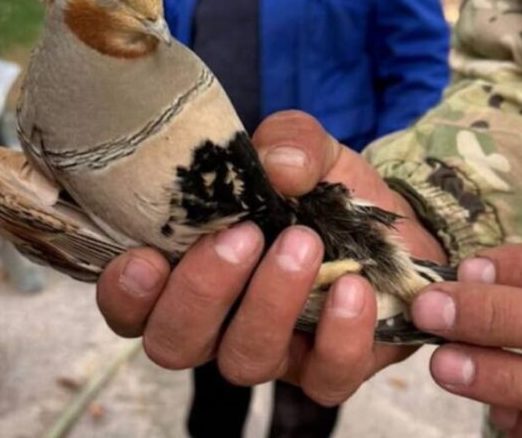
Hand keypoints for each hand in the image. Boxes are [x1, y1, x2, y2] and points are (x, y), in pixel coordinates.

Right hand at [95, 111, 445, 404]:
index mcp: (187, 270)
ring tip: (305, 243)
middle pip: (174, 343)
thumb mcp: (305, 150)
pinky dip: (338, 335)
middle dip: (201, 292)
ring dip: (269, 303)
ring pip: (243, 361)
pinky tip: (354, 287)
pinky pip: (323, 379)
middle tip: (245, 236)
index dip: (126, 294)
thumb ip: (288, 142)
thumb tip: (279, 165)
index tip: (147, 256)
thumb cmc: (322, 191)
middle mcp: (218, 322)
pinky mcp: (326, 370)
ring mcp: (271, 351)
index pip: (131, 305)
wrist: (395, 225)